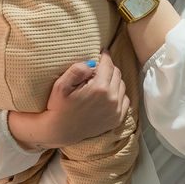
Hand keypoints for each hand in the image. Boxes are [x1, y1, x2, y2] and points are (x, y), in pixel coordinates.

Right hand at [10, 51, 128, 148]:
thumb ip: (77, 70)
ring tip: (101, 81)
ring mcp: (116, 110)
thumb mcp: (61, 86)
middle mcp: (112, 99)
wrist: (61, 131)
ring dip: (113, 80)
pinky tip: (107, 94)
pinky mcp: (118, 119)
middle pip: (117, 73)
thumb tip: (93, 63)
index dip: (105, 56)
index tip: (102, 52)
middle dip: (109, 68)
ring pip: (122, 85)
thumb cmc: (59, 107)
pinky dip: (118, 94)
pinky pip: (125, 99)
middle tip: (99, 67)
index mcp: (99, 88)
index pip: (108, 65)